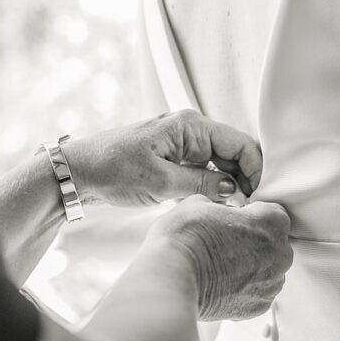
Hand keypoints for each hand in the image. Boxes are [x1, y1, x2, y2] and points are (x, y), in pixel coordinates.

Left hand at [65, 110, 261, 207]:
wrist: (79, 172)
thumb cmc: (113, 170)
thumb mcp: (161, 182)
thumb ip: (202, 184)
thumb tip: (235, 190)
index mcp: (191, 126)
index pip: (241, 144)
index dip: (256, 170)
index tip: (261, 197)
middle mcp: (191, 131)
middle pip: (235, 154)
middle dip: (246, 181)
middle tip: (250, 211)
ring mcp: (183, 146)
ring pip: (221, 165)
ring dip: (231, 187)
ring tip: (236, 213)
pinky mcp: (175, 161)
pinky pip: (205, 172)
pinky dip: (214, 189)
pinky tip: (216, 209)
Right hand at [145, 195, 292, 319]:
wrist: (172, 278)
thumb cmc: (185, 237)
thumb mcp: (198, 203)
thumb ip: (220, 207)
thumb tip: (218, 216)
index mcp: (273, 222)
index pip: (271, 212)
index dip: (250, 214)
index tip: (233, 220)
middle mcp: (281, 254)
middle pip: (272, 244)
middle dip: (253, 243)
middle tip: (223, 244)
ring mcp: (271, 284)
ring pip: (266, 271)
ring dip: (250, 268)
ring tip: (220, 266)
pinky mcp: (258, 308)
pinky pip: (255, 294)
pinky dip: (242, 290)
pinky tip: (221, 284)